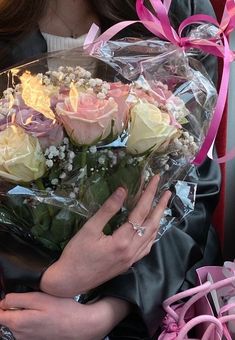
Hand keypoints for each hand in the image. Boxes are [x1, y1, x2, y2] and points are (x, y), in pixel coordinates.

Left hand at [0, 293, 129, 339]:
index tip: (14, 297)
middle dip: (15, 308)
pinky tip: (45, 315)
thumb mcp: (39, 298)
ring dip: (24, 314)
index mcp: (18, 323)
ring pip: (18, 324)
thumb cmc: (62, 310)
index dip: (4, 303)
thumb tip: (4, 300)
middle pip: (8, 318)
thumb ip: (17, 299)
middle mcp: (20, 334)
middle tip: (33, 299)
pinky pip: (28, 329)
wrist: (80, 326)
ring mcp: (28, 339)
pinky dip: (32, 321)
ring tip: (41, 307)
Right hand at [41, 175, 170, 295]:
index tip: (155, 179)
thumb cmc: (76, 254)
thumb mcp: (89, 229)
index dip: (149, 194)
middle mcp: (132, 251)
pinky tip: (152, 228)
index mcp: (122, 241)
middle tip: (167, 191)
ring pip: (152, 236)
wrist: (70, 281)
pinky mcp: (129, 264)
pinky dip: (153, 234)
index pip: (141, 212)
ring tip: (162, 205)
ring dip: (159, 219)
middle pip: (152, 224)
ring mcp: (132, 259)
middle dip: (161, 206)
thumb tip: (123, 190)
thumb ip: (108, 209)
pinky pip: (147, 247)